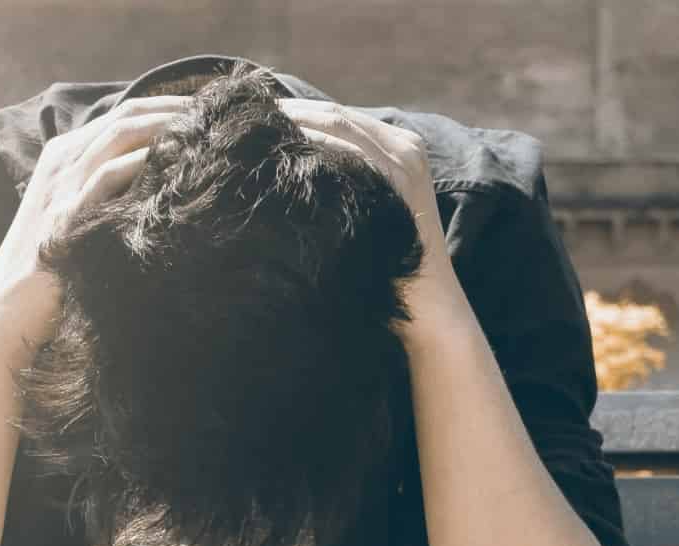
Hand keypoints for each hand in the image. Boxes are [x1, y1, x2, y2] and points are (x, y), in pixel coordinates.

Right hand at [0, 95, 194, 352]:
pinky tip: (176, 163)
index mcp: (66, 157)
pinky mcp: (65, 215)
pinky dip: (144, 163)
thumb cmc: (55, 272)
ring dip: (167, 128)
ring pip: (120, 135)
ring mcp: (62, 186)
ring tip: (206, 132)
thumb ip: (113, 196)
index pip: (125, 115)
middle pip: (127, 116)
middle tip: (218, 117)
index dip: (170, 108)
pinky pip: (108, 175)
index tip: (210, 115)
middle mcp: (62, 162)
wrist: (9, 311)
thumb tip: (164, 186)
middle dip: (177, 110)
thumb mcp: (83, 220)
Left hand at [275, 99, 460, 328]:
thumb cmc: (390, 259)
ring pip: (341, 124)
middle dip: (292, 113)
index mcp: (401, 145)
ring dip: (298, 123)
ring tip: (258, 130)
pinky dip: (316, 145)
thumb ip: (347, 178)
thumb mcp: (372, 207)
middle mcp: (406, 146)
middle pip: (337, 114)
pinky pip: (350, 151)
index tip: (260, 116)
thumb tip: (294, 162)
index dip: (299, 112)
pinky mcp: (400, 181)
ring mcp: (405, 162)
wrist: (429, 301)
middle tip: (249, 118)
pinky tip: (285, 151)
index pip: (341, 116)